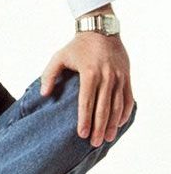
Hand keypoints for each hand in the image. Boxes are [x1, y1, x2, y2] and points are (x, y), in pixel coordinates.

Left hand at [40, 31, 133, 146]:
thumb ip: (49, 75)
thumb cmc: (76, 46)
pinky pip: (128, 97)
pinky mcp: (127, 76)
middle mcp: (107, 76)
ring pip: (117, 105)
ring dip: (113, 124)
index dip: (85, 119)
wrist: (100, 30)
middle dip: (99, 127)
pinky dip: (125, 112)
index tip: (82, 134)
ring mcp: (119, 77)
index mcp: (89, 73)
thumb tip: (44, 94)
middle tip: (95, 143)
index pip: (87, 102)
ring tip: (107, 138)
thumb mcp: (59, 57)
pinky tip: (119, 123)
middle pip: (103, 108)